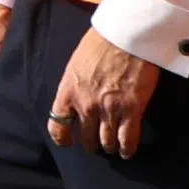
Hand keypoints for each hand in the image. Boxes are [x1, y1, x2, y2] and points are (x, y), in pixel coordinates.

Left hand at [49, 30, 167, 159]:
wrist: (125, 36)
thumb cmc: (100, 43)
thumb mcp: (76, 64)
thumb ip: (75, 84)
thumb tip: (77, 94)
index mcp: (67, 92)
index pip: (57, 126)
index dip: (62, 138)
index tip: (68, 142)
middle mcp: (85, 106)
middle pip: (86, 138)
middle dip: (91, 143)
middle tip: (96, 143)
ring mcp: (109, 110)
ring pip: (107, 142)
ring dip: (109, 146)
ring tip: (113, 147)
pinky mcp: (131, 110)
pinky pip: (127, 140)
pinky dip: (127, 149)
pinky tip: (127, 151)